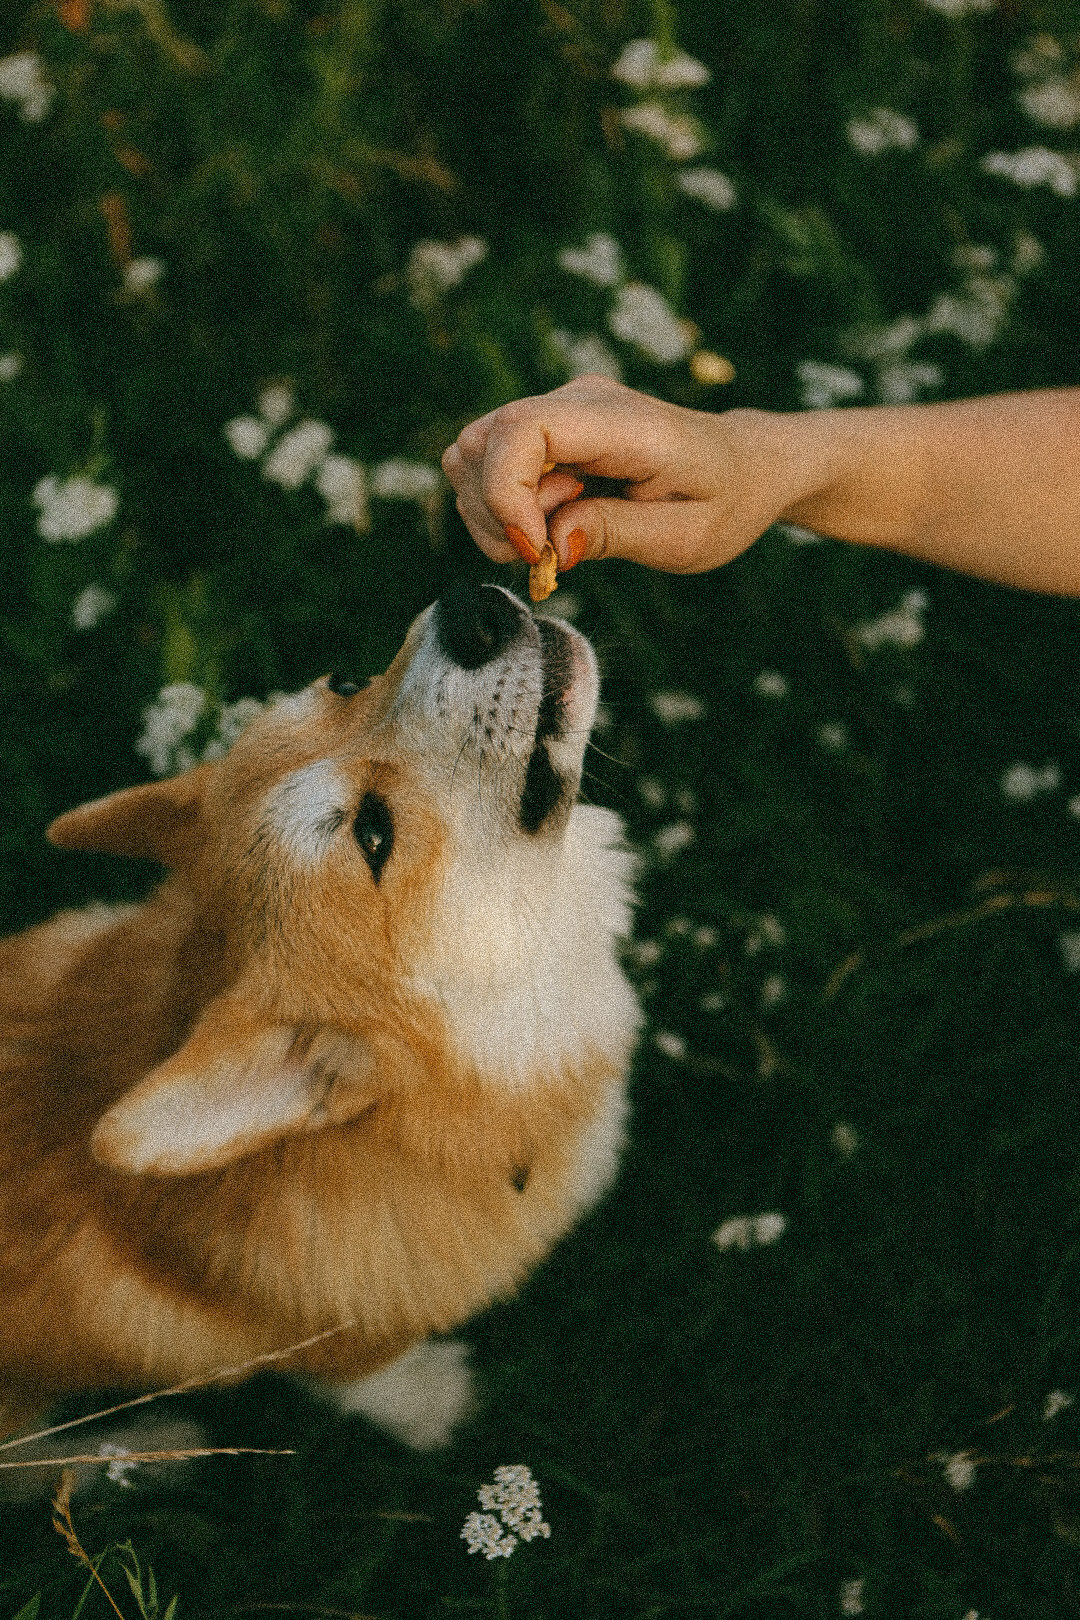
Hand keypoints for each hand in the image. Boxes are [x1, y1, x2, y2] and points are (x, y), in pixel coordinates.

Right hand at [441, 375, 802, 574]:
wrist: (744, 467)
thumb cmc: (724, 501)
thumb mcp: (685, 536)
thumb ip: (614, 533)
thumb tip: (550, 542)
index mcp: (621, 421)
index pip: (522, 428)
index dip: (506, 492)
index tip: (535, 548)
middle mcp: (578, 401)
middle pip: (480, 443)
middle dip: (494, 513)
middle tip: (547, 552)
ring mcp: (557, 410)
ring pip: (470, 455)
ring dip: (491, 515)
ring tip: (551, 541)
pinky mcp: (546, 432)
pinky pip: (487, 465)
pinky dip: (499, 510)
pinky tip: (545, 529)